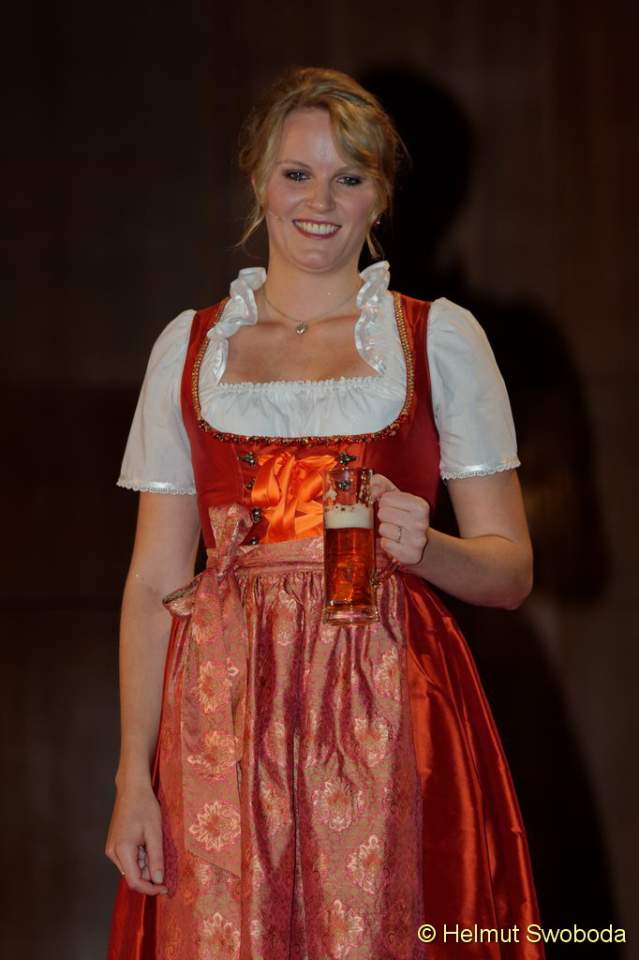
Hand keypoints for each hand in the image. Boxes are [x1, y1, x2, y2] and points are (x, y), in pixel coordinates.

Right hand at [105, 781, 167, 895]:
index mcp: (122, 851)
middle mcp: (113, 853)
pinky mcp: (114, 844)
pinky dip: (140, 858)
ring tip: (155, 846)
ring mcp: (112, 848)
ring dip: (145, 865)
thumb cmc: (144, 806)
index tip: (165, 888)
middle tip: (165, 865)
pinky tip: (148, 843)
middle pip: (132, 876)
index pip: (135, 882)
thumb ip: (156, 858)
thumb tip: (158, 881)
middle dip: (150, 876)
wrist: (131, 788)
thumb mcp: (155, 832)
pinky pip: (128, 859)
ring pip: (131, 868)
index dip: (151, 889)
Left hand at [371, 473, 430, 566]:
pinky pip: (385, 544)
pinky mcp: (410, 555)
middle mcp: (421, 523)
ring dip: (385, 531)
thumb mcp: (398, 499)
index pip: (386, 498)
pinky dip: (386, 544)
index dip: (385, 503)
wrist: (423, 545)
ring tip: (395, 531)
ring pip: (383, 529)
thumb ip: (383, 486)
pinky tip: (395, 542)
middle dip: (384, 517)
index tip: (392, 507)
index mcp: (420, 506)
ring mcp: (416, 540)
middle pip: (383, 513)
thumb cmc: (406, 517)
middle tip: (393, 520)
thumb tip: (372, 483)